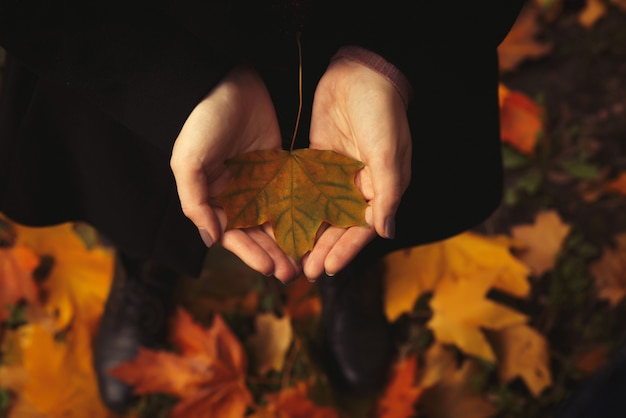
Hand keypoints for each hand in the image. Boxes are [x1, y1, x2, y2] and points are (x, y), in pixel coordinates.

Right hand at [170, 66, 300, 281]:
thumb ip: (194, 201)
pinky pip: (289, 196)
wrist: (227, 83)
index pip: (232, 235)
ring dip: (287, 241)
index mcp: (213, 198)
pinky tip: (313, 228)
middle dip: (272, 254)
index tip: (269, 269)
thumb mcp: (188, 161)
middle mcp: (236, 195)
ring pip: (275, 219)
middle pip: (256, 233)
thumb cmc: (202, 122)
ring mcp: (258, 183)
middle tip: (292, 273)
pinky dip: (299, 213)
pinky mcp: (278, 168)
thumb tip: (210, 239)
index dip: (250, 254)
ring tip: (304, 260)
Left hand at [303, 57, 411, 279]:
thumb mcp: (387, 153)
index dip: (346, 249)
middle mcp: (359, 186)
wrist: (360, 72)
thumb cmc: (381, 112)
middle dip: (324, 248)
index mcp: (380, 187)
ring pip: (321, 212)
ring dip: (309, 233)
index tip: (329, 269)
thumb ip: (387, 193)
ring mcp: (336, 174)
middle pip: (340, 225)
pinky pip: (306, 189)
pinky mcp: (317, 160)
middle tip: (306, 271)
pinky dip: (296, 206)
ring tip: (292, 256)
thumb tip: (386, 232)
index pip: (362, 228)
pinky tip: (281, 222)